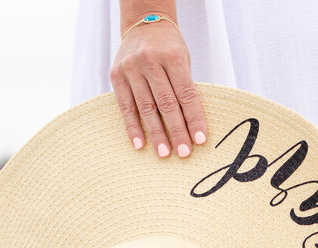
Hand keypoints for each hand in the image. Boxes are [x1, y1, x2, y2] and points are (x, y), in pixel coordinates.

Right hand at [110, 20, 207, 157]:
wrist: (144, 23)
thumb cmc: (169, 47)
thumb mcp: (183, 59)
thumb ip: (185, 87)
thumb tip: (192, 125)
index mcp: (172, 56)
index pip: (186, 94)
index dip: (194, 118)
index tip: (201, 140)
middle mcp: (150, 61)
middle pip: (166, 103)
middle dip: (177, 131)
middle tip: (184, 153)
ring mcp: (131, 69)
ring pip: (146, 107)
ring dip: (156, 134)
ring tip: (164, 154)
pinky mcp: (116, 76)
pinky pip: (125, 106)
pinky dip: (133, 127)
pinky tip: (140, 144)